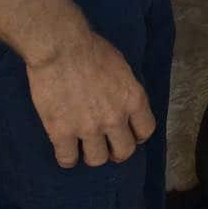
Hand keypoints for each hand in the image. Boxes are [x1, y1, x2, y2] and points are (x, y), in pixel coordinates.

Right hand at [25, 30, 155, 167]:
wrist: (62, 48)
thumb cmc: (92, 50)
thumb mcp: (122, 69)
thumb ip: (125, 91)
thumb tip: (122, 104)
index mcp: (134, 99)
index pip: (145, 130)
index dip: (137, 135)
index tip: (129, 134)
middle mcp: (115, 118)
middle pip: (124, 151)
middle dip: (117, 151)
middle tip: (107, 146)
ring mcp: (89, 128)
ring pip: (97, 160)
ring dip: (92, 155)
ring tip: (85, 147)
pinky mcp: (61, 132)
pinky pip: (67, 159)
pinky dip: (68, 157)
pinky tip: (66, 149)